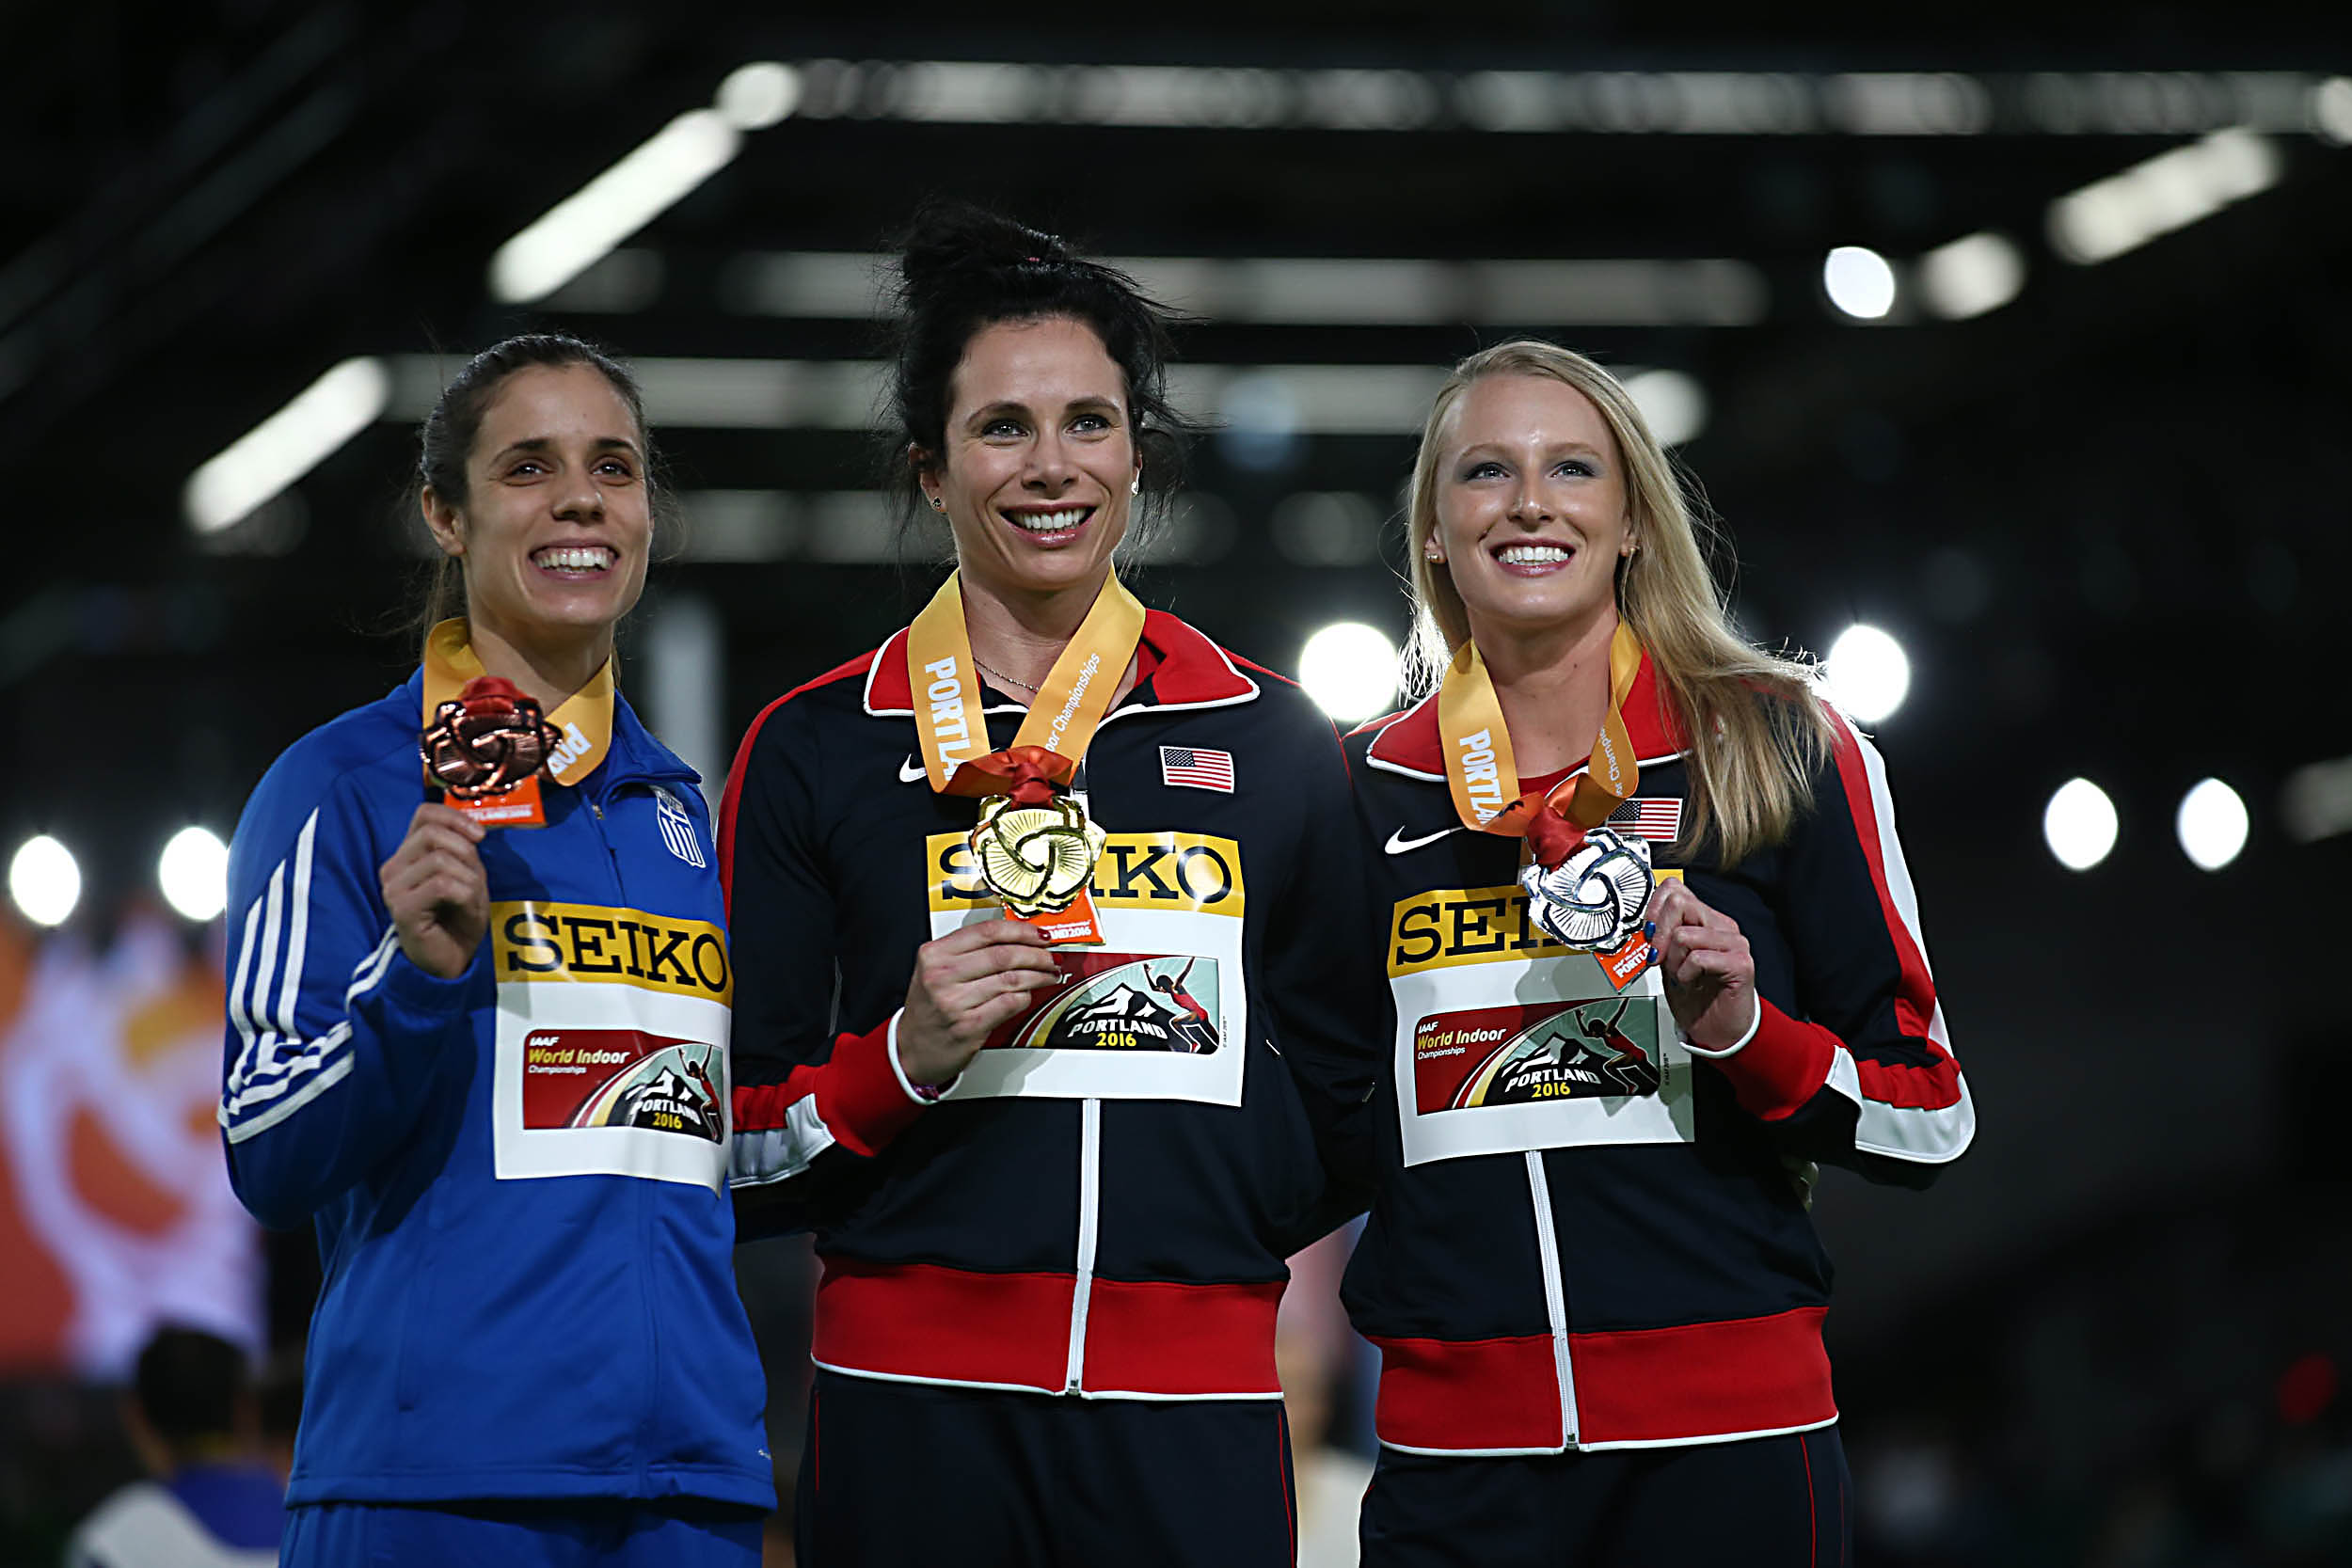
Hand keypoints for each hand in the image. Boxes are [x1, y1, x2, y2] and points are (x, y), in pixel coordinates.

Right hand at [379, 804, 489, 980]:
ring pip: (441, 860)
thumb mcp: (467, 875)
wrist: (452, 961)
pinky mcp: (401, 908)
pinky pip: (443, 885)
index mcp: (408, 855)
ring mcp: (394, 888)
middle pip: (433, 834)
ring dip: (469, 880)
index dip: (456, 818)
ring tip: (470, 900)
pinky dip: (465, 895)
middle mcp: (394, 867)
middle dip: (466, 853)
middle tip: (474, 879)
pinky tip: (464, 910)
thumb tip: (473, 828)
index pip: (425, 814)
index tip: (480, 836)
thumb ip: (464, 849)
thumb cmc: (459, 918)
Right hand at [897, 920, 1061, 1086]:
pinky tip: (1028, 994)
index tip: (1039, 934)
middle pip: (1003, 954)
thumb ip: (969, 952)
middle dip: (1037, 954)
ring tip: (1049, 975)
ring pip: (1011, 979)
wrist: (912, 1050)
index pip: (987, 931)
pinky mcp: (969, 1026)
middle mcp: (941, 975)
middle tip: (1051, 957)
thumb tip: (1018, 938)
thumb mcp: (935, 970)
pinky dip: (1025, 997)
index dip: (1021, 930)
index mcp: (934, 954)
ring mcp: (954, 1002)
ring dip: (1038, 976)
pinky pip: (1009, 1004)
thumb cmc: (929, 1009)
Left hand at [1648, 879, 1756, 1050]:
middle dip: (1659, 934)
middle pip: (1678, 903)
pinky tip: (1692, 983)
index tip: (1647, 934)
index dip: (1653, 909)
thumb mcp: (1667, 961)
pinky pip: (1698, 958)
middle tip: (1659, 959)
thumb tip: (1639, 928)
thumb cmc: (1695, 996)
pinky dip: (1685, 974)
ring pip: (1684, 934)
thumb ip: (1658, 940)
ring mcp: (1734, 943)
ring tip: (1681, 976)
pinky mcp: (1740, 964)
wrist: (1718, 1029)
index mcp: (1705, 919)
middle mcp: (1721, 926)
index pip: (1675, 889)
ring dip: (1673, 961)